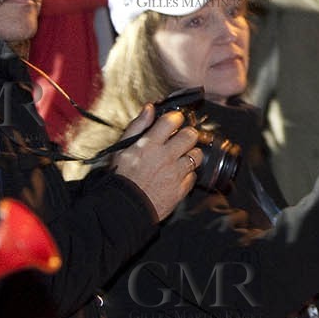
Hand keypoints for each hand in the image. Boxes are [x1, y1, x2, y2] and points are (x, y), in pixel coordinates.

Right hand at [109, 104, 203, 219]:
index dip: (176, 117)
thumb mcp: (122, 149)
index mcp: (149, 145)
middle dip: (188, 134)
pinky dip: (188, 174)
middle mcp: (166, 157)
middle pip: (191, 135)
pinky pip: (193, 175)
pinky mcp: (181, 189)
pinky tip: (178, 174)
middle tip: (182, 138)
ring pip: (197, 155)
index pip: (172, 120)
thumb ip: (137, 127)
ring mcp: (176, 173)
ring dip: (191, 153)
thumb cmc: (121, 178)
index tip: (175, 120)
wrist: (125, 208)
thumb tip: (149, 109)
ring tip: (182, 157)